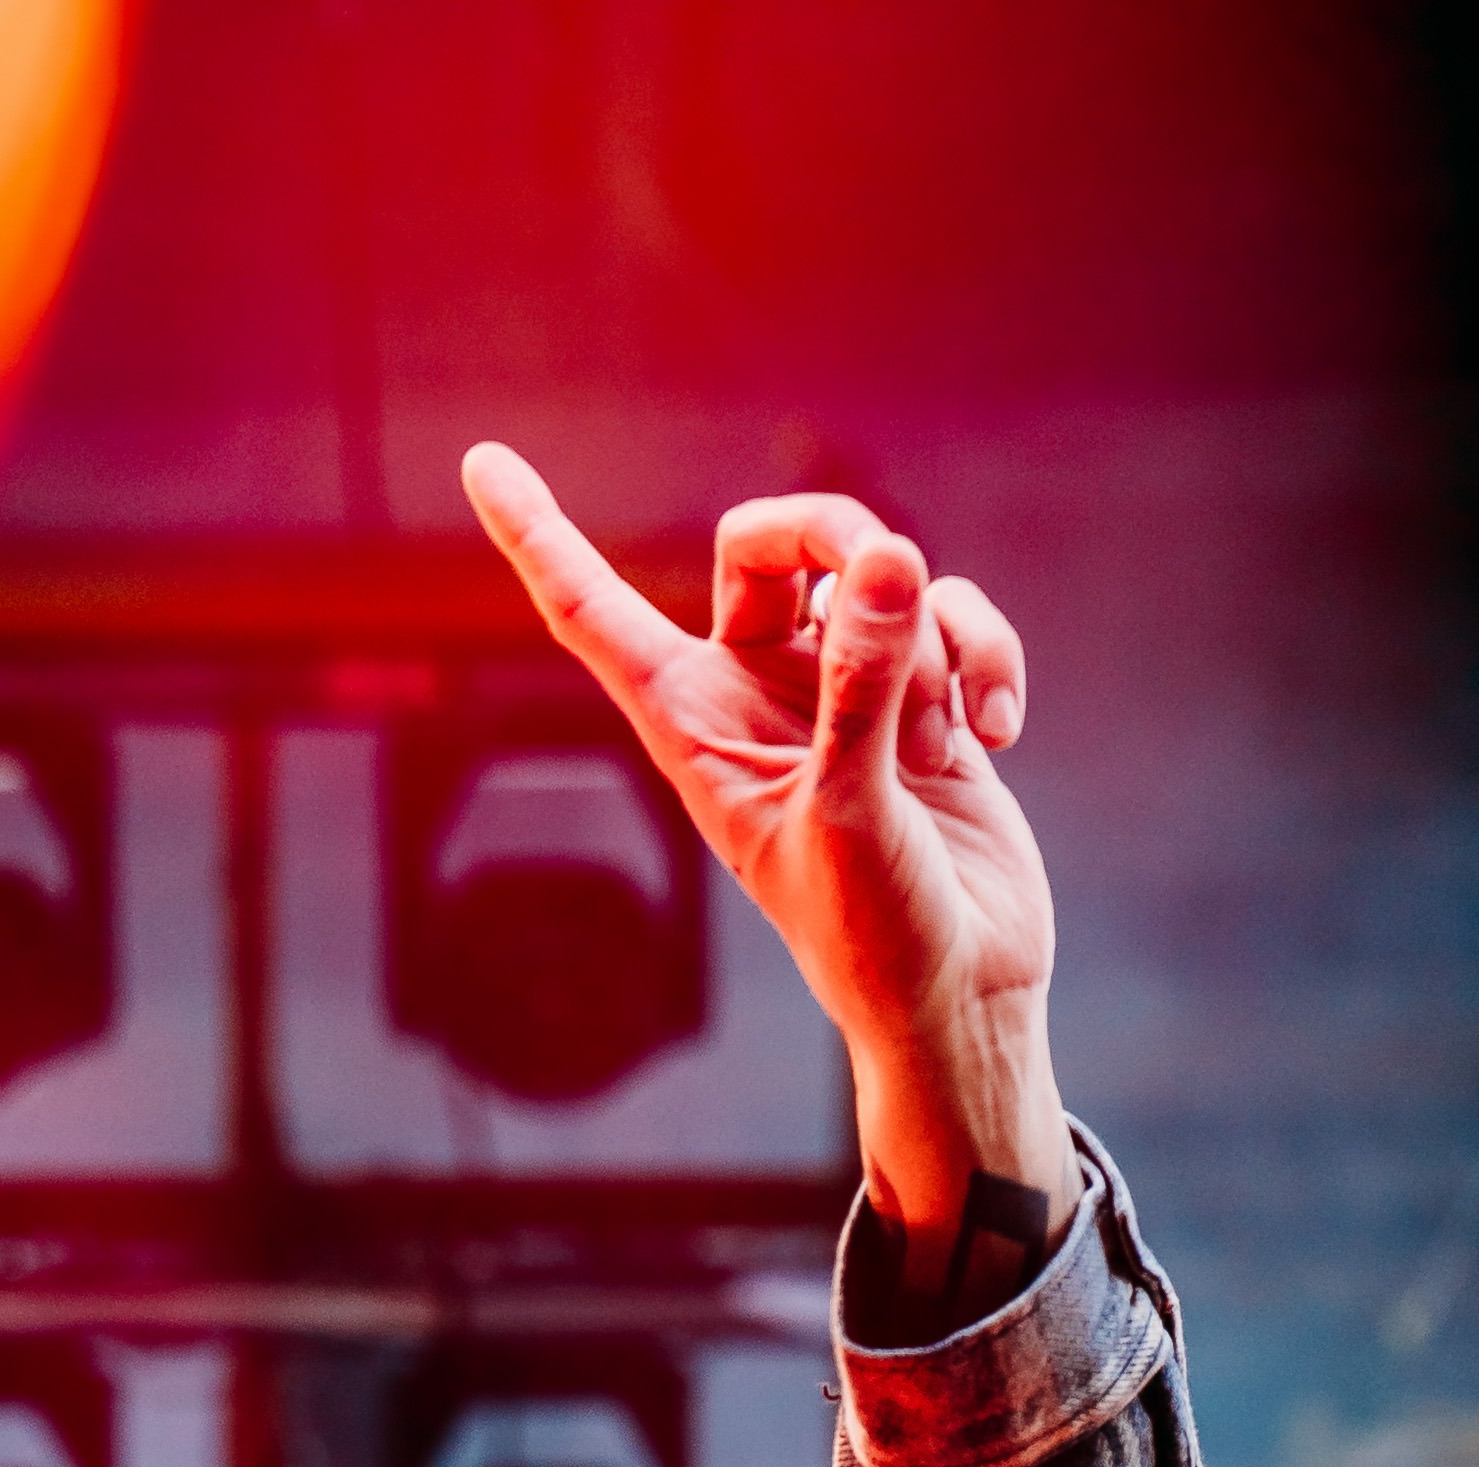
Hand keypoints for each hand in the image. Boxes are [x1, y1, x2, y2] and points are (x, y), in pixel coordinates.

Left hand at [461, 444, 1073, 1291]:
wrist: (965, 995)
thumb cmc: (877, 938)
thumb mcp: (852, 814)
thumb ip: (860, 686)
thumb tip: (886, 559)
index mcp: (693, 728)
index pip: (593, 613)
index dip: (539, 534)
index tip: (482, 460)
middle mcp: (756, 697)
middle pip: (764, 542)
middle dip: (836, 538)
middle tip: (894, 586)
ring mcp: (842, 692)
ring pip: (874, 571)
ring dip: (926, 636)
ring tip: (938, 743)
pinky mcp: (922, 697)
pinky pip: (950, 613)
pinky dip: (984, 658)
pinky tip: (996, 736)